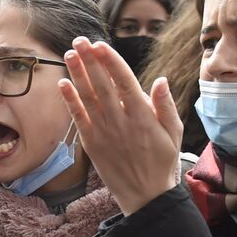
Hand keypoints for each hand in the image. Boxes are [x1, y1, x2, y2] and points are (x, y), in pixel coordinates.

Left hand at [59, 37, 182, 216]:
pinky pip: (78, 118)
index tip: (100, 45)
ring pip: (88, 98)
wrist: (146, 196)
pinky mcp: (92, 144)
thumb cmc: (163, 162)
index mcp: (143, 116)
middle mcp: (121, 122)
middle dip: (89, 60)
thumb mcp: (174, 133)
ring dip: (77, 74)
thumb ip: (165, 106)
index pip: (124, 81)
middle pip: (102, 85)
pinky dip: (70, 100)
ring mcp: (104, 133)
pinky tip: (62, 83)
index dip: (110, 61)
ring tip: (69, 54)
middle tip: (78, 40)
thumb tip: (161, 80)